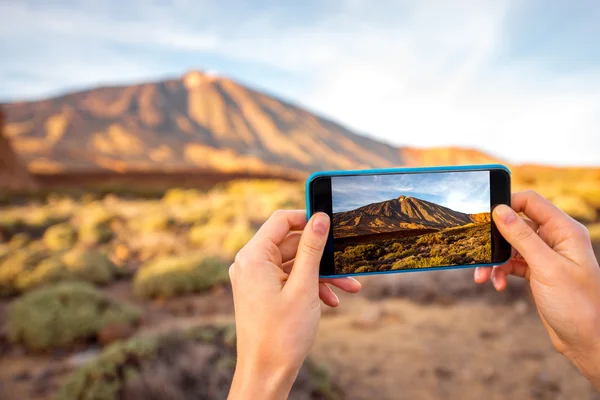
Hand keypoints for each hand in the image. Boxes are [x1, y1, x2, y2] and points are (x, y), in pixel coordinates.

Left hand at [228, 210, 360, 399]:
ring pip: (294, 264)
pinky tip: (331, 301)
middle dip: (322, 254)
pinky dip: (310, 286)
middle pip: (291, 243)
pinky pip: (289, 279)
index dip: (307, 218)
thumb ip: (312, 248)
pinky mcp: (263, 293)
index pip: (281, 220)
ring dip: (321, 274)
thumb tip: (320, 217)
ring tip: (349, 287)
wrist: (266, 374)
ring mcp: (256, 279)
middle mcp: (250, 264)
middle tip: (347, 262)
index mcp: (253, 256)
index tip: (331, 223)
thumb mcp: (304, 286)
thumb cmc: (282, 334)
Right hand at [474, 191, 599, 387]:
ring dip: (495, 260)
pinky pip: (512, 263)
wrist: (587, 341)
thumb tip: (500, 210)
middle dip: (496, 239)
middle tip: (479, 250)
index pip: (531, 202)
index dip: (507, 204)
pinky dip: (502, 273)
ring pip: (511, 246)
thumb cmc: (577, 304)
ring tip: (483, 276)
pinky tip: (499, 285)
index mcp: (564, 231)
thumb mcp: (546, 268)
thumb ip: (522, 237)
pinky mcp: (538, 271)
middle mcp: (555, 239)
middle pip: (516, 224)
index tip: (485, 217)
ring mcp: (546, 256)